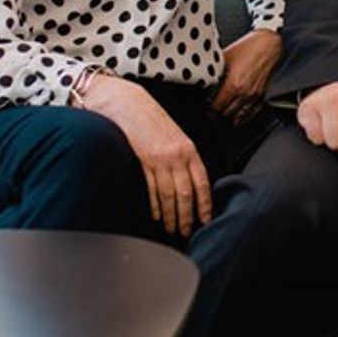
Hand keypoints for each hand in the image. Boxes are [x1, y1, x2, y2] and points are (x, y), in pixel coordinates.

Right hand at [82, 75, 213, 235]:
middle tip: (186, 231)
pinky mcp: (144, 161)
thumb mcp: (176, 137)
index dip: (205, 203)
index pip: (202, 182)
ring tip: (172, 228)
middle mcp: (178, 155)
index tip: (206, 219)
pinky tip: (158, 215)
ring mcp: (161, 159)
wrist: (131, 105)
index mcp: (190, 150)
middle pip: (186, 193)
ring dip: (171, 215)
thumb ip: (185, 158)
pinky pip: (152, 188)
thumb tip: (191, 183)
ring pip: (169, 195)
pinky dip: (155, 205)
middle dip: (187, 216)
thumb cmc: (154, 121)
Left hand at [212, 29, 281, 124]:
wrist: (267, 45)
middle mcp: (245, 93)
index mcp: (234, 84)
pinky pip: (252, 113)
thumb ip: (214, 71)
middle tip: (210, 113)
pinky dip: (243, 118)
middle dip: (216, 114)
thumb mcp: (225, 57)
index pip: (217, 106)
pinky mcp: (262, 95)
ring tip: (221, 116)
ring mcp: (254, 95)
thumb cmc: (248, 48)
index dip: (208, 110)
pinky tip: (237, 119)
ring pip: (239, 116)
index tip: (205, 108)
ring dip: (229, 117)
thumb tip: (204, 79)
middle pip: (226, 114)